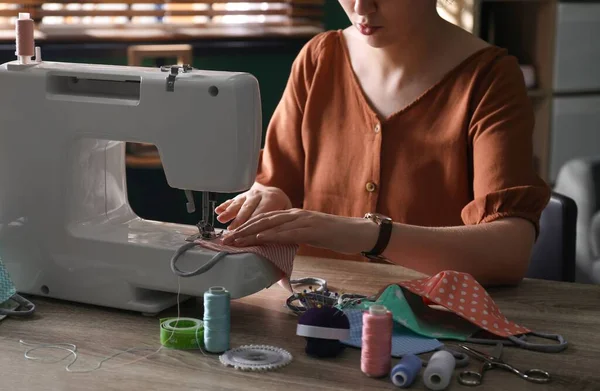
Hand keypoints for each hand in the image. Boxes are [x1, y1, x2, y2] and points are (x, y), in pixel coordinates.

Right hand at [215, 183, 291, 229]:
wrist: (275, 193)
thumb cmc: (281, 209)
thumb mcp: (287, 214)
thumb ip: (283, 222)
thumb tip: (280, 236)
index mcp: (273, 199)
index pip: (262, 214)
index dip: (254, 224)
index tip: (248, 234)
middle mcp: (259, 195)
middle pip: (248, 209)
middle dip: (239, 221)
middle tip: (232, 231)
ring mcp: (249, 194)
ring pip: (239, 204)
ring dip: (229, 212)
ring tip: (221, 220)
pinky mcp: (241, 196)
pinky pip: (232, 200)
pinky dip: (224, 206)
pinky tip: (218, 211)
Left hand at [221, 209, 378, 254]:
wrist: (357, 232)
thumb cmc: (334, 236)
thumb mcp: (309, 236)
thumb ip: (292, 238)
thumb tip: (278, 248)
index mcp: (293, 214)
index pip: (265, 218)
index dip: (247, 225)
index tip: (232, 234)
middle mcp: (295, 214)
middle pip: (263, 219)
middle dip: (243, 228)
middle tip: (226, 238)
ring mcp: (303, 219)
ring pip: (271, 224)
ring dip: (251, 233)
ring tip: (236, 240)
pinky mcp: (312, 228)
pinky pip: (288, 232)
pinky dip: (272, 236)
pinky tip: (260, 240)